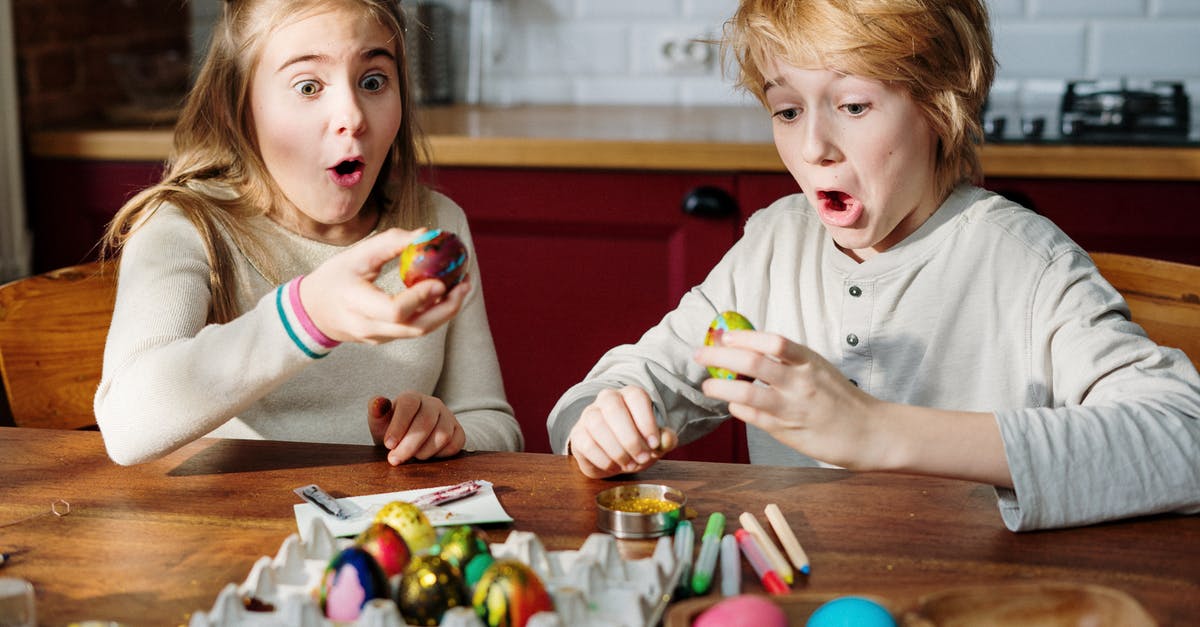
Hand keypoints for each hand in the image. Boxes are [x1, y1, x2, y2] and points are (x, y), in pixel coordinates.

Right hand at [301, 228, 470, 343]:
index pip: (394, 311)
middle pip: (415, 328)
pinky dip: (434, 314)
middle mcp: (367, 327)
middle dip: (446, 308)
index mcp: (355, 303)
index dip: (420, 298)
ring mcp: (377, 338)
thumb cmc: (335, 277)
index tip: (440, 281)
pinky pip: (414, 329)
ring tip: (462, 288)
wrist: (313, 312)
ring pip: (419, 332)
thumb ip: (390, 243)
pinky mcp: (386, 340)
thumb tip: (427, 234)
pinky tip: (446, 295)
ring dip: (445, 312)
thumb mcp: (356, 254)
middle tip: (465, 284)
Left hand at [368, 393, 465, 464]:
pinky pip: (454, 445)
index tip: (388, 445)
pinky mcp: (458, 431)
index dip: (398, 425)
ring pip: (442, 435)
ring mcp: (448, 417)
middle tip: (395, 459)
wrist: (410, 439)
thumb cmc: (393, 430)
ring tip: (412, 456)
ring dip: (424, 451)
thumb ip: (376, 412)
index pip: (409, 404)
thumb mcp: (380, 422)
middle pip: (426, 422)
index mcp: (412, 397)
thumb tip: (378, 403)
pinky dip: (440, 455)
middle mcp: (433, 404)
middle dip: (409, 445)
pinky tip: (427, 455)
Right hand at [566, 386, 678, 477]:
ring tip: (630, 465)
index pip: (636, 397)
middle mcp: (607, 399)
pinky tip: (614, 466)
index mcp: (629, 395)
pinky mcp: (577, 434)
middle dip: (630, 438)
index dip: (646, 420)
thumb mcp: (655, 442)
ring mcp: (589, 415)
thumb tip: (667, 439)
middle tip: (643, 458)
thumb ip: (665, 439)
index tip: (654, 444)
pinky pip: (587, 444)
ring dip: (617, 450)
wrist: (613, 456)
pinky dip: (603, 459)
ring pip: (597, 425)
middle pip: (614, 408)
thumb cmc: (637, 443)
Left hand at [694, 330, 883, 469]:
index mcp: (809, 361)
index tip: (722, 336)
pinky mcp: (787, 431)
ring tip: (708, 385)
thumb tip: (747, 349)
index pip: (772, 341)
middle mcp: (800, 381)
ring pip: (745, 392)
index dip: (742, 336)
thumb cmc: (840, 398)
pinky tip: (733, 404)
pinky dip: (737, 408)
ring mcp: (792, 407)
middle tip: (700, 355)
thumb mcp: (818, 369)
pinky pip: (753, 416)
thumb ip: (789, 360)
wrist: (870, 432)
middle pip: (752, 362)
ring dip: (720, 387)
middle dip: (719, 356)